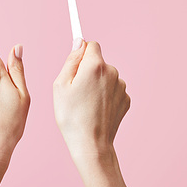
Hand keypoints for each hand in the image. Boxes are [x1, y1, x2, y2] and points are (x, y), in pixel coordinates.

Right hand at [53, 39, 129, 158]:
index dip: (80, 54)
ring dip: (97, 85)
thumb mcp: (60, 85)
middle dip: (87, 71)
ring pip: (106, 77)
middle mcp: (112, 72)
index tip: (75, 64)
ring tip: (86, 104)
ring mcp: (121, 87)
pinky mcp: (126, 100)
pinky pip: (112, 91)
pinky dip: (105, 97)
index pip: (91, 45)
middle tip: (76, 91)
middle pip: (98, 62)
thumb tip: (79, 42)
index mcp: (95, 66)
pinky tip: (96, 111)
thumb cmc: (71, 116)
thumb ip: (71, 60)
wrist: (91, 144)